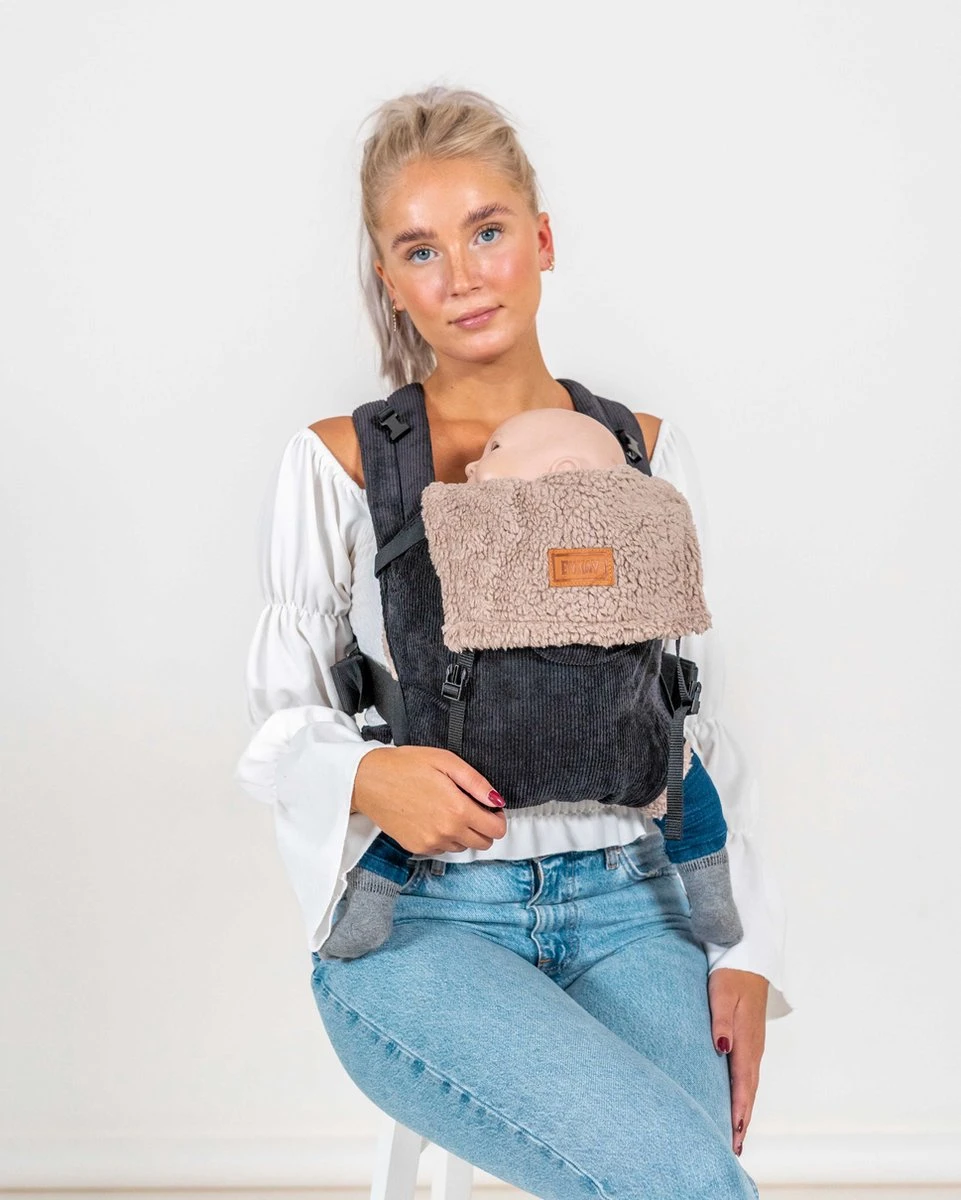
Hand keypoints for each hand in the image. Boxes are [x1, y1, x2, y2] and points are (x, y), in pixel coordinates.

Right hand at [350, 744, 506, 853]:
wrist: (367, 780)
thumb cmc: (404, 766)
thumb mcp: (446, 761)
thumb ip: (476, 782)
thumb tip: (497, 800)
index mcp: (457, 810)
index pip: (496, 830)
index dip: (498, 817)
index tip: (490, 807)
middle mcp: (446, 832)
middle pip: (483, 843)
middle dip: (483, 826)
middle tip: (470, 805)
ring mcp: (431, 843)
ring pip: (463, 847)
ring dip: (463, 832)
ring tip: (447, 808)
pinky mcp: (416, 848)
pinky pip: (442, 849)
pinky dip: (444, 837)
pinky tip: (433, 817)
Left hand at [707, 967, 768, 1155]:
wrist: (747, 959)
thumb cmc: (731, 976)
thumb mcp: (721, 995)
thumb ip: (721, 1022)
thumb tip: (722, 1049)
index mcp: (746, 1039)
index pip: (742, 1082)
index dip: (738, 1109)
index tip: (734, 1132)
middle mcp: (753, 1047)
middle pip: (749, 1090)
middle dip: (742, 1118)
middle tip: (735, 1147)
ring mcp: (754, 1044)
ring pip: (750, 1083)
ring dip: (744, 1109)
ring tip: (737, 1134)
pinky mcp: (750, 1040)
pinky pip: (748, 1073)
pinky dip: (745, 1093)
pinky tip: (738, 1101)